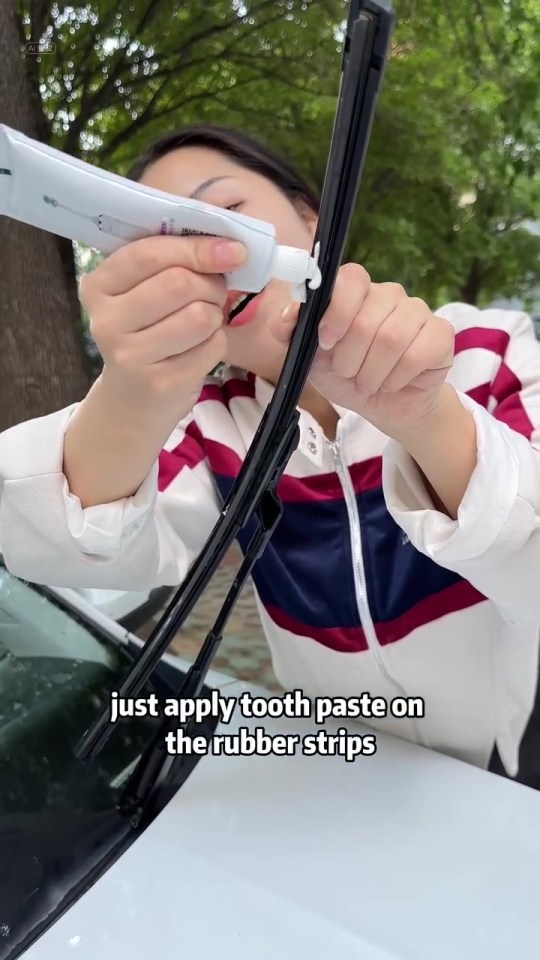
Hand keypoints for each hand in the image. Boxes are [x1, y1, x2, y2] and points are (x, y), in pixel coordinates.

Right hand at [80, 234, 246, 412]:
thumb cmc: (147, 331)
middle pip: (180, 283)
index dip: (196, 248)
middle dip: (210, 284)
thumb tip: (230, 249)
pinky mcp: (161, 383)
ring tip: (203, 321)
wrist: (133, 399)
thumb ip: (172, 260)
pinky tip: (199, 348)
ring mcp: (130, 356)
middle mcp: (106, 321)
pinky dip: (217, 342)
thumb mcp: (143, 290)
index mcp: (98, 286)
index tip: (232, 250)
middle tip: (212, 293)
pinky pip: (211, 347)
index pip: (149, 254)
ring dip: (214, 315)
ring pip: (200, 316)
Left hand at [269, 264, 454, 438]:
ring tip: (368, 381)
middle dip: (350, 358)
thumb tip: (288, 315)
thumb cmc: (346, 375)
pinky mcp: (440, 334)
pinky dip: (397, 378)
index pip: (351, 279)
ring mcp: (417, 311)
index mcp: (356, 292)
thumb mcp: (309, 358)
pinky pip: (417, 354)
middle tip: (349, 372)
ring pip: (392, 339)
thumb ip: (291, 332)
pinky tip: (392, 382)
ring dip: (372, 373)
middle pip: (367, 319)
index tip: (326, 343)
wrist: (383, 406)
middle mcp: (388, 294)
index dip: (337, 313)